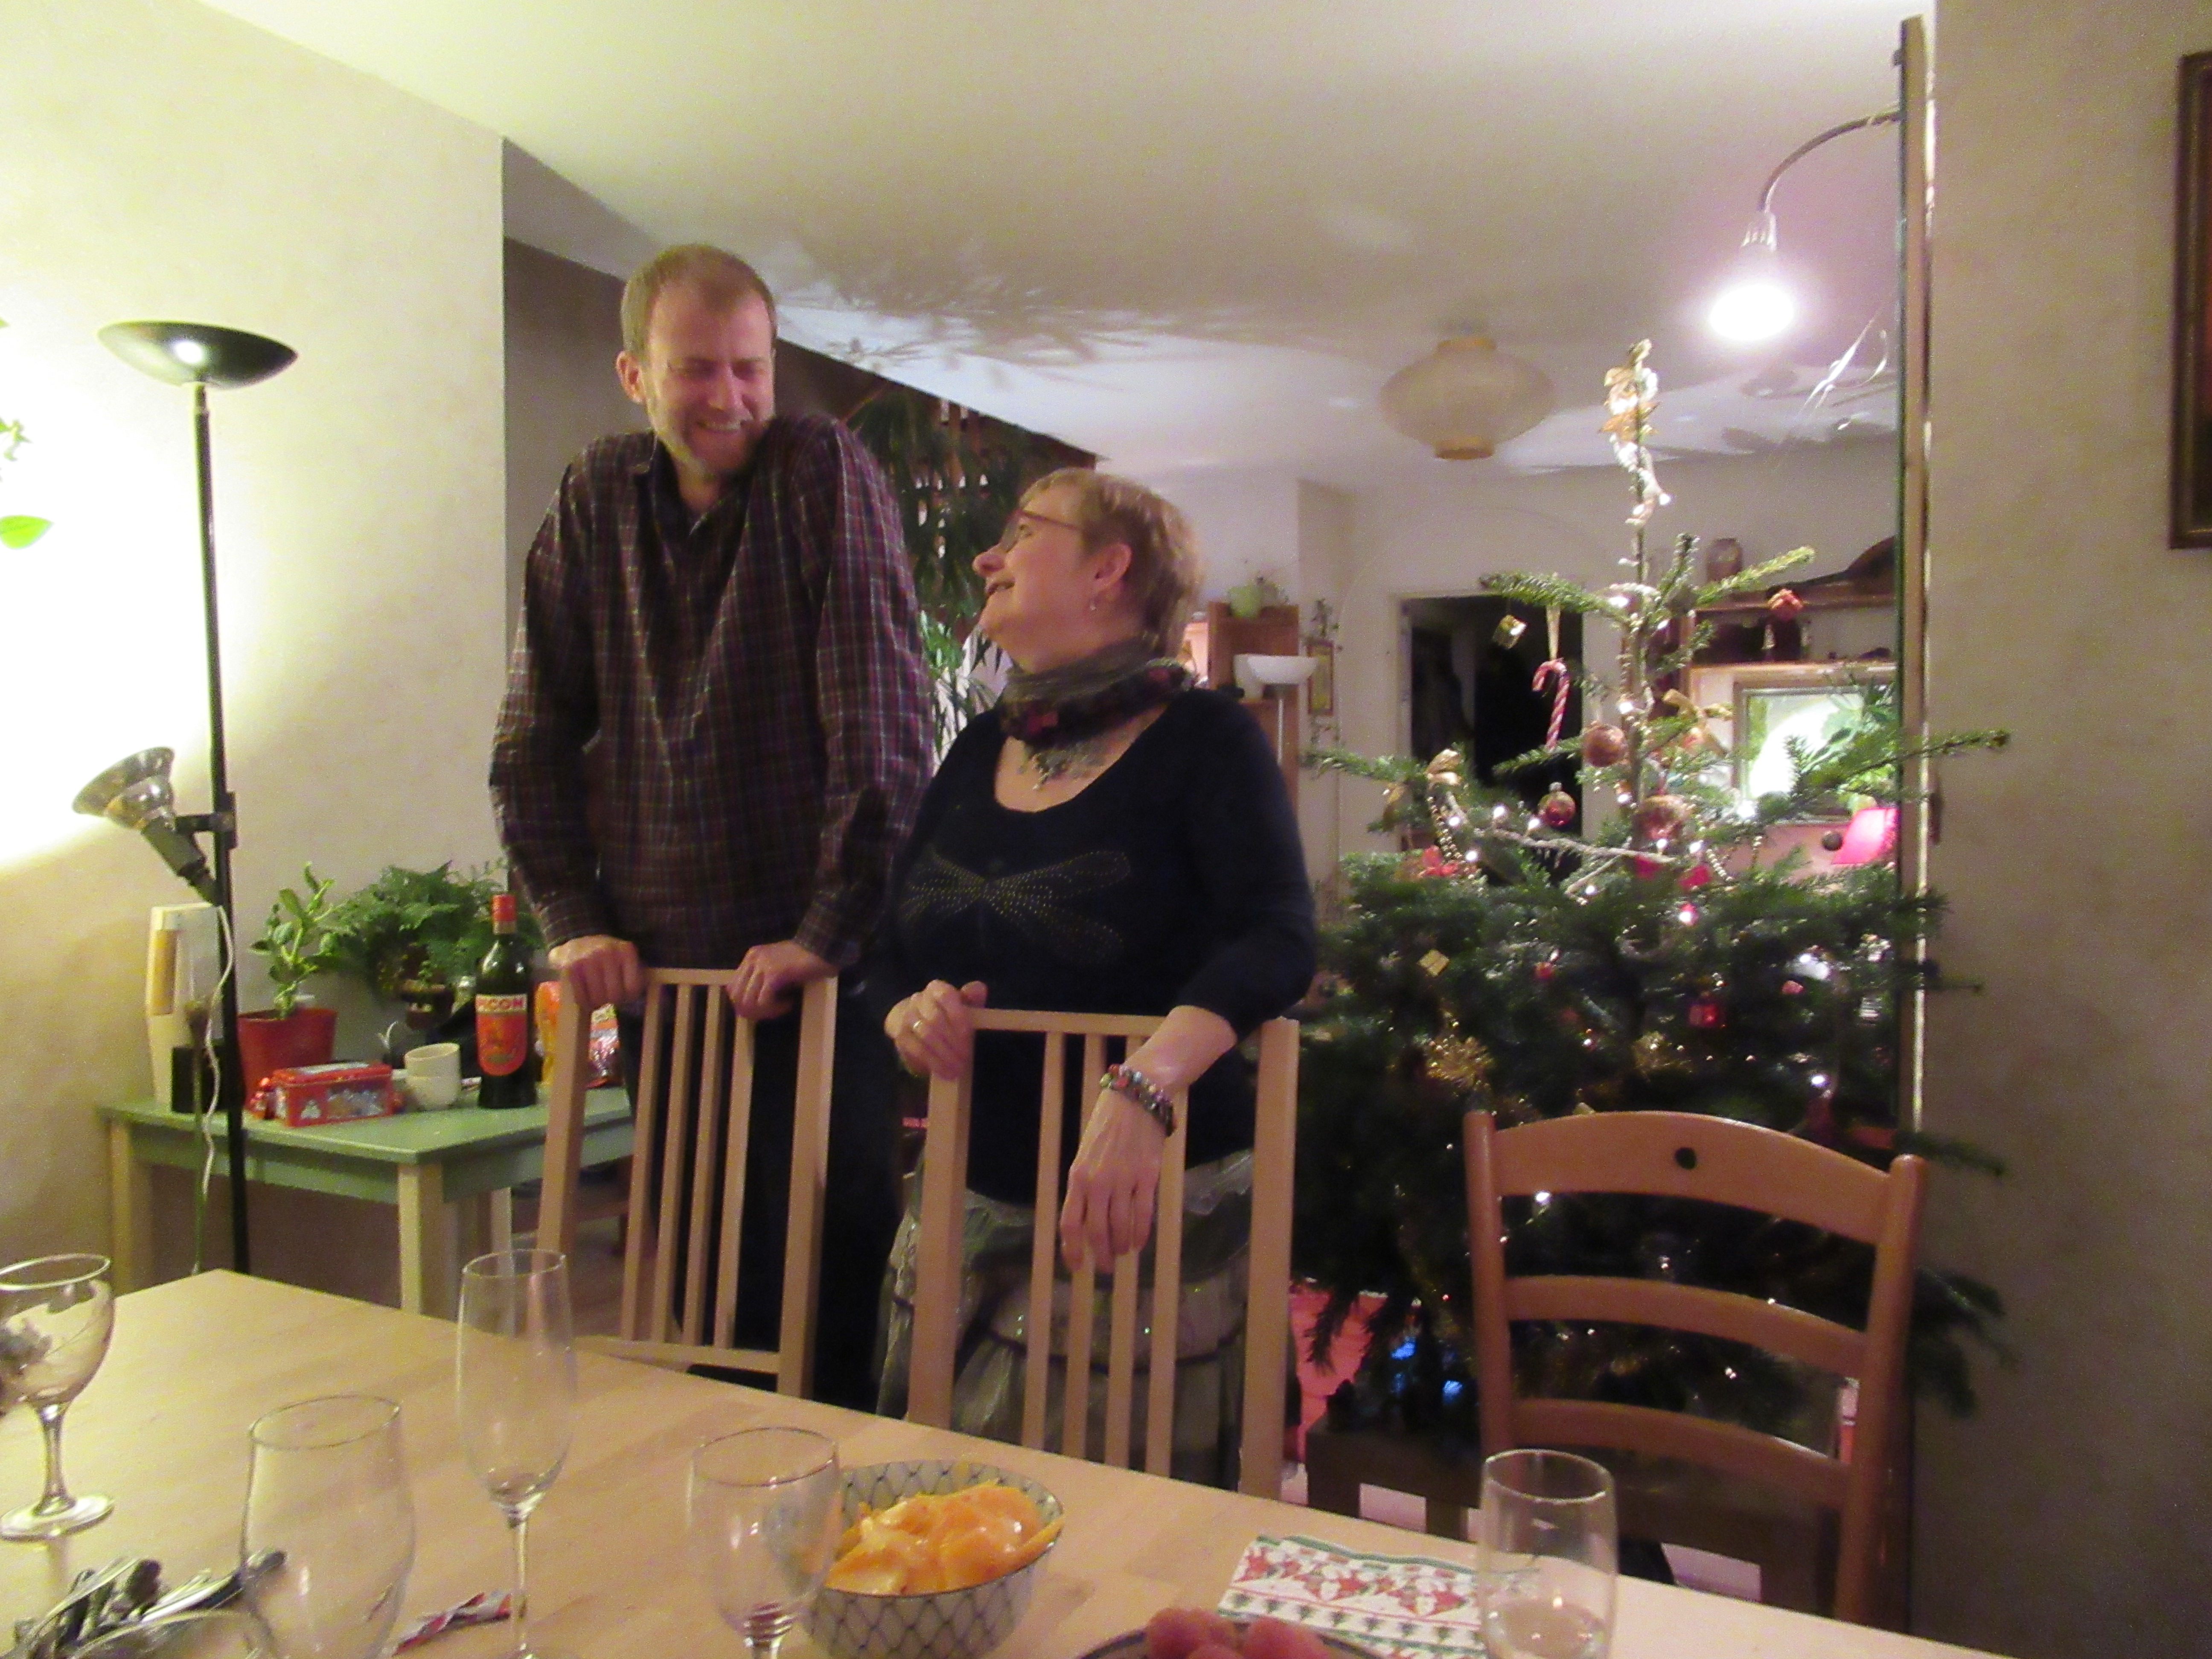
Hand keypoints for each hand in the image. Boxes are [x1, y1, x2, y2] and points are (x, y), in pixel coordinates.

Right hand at [549, 934, 643, 1010]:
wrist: (575, 945)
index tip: (624, 993)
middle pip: (615, 995)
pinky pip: (581, 998)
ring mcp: (587, 960)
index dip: (629, 996)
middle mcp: (607, 952)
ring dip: (597, 1002)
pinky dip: (583, 1002)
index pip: (633, 987)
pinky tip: (584, 994)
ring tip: (596, 994)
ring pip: (598, 999)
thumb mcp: (625, 958)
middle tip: (608, 995)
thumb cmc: (605, 957)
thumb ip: (635, 973)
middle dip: (612, 999)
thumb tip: (640, 994)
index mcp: (626, 950)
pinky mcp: (570, 969)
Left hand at [728, 940, 835, 1019]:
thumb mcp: (776, 964)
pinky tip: (789, 1003)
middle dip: (752, 1011)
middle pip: (737, 997)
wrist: (821, 947)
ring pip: (749, 1001)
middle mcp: (753, 959)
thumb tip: (752, 1002)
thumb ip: (762, 976)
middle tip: (770, 1013)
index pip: (732, 987)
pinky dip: (775, 1008)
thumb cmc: (803, 957)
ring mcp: (762, 966)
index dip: (743, 1004)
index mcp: (751, 956)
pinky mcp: (774, 974)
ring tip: (781, 1009)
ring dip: (765, 1011)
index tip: (761, 1009)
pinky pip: (764, 1001)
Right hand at [885, 980, 986, 1079]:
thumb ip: (972, 998)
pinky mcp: (900, 1036)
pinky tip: (944, 1071)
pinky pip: (916, 1049)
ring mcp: (907, 1017)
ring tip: (957, 1068)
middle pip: (935, 1019)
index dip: (958, 1016)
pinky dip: (933, 1062)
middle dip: (952, 1041)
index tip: (968, 1035)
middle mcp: (918, 1000)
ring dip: (944, 1054)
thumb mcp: (963, 1005)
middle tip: (965, 1057)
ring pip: (925, 1035)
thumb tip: (978, 988)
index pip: (946, 997)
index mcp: (936, 989)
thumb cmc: (946, 1014)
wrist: (915, 1023)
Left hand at [1058, 1088, 1165, 1271]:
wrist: (1136, 1098)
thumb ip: (1084, 1184)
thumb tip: (1086, 1217)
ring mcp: (1124, 1180)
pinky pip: (1143, 1213)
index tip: (1076, 1266)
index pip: (1070, 1222)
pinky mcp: (1147, 1177)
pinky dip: (1141, 1232)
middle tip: (1105, 1267)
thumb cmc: (1107, 1124)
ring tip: (1121, 1253)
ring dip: (1121, 1246)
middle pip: (1097, 1231)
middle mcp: (1098, 1182)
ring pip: (1121, 1226)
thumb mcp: (1085, 1153)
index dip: (1072, 1249)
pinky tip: (1139, 1242)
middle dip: (1100, 1255)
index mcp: (1078, 1176)